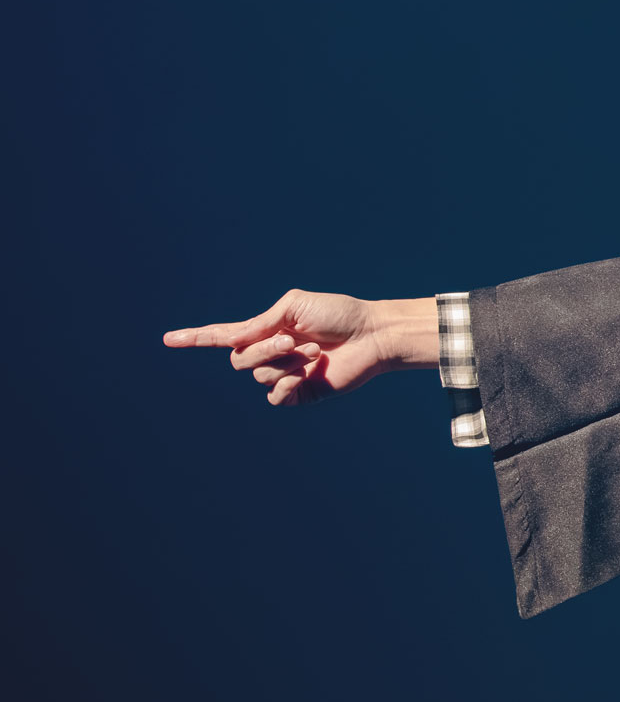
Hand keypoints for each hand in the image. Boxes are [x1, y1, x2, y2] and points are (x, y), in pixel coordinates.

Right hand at [163, 290, 433, 406]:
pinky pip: (274, 396)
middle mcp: (271, 353)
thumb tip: (237, 339)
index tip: (167, 339)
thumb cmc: (337, 314)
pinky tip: (307, 374)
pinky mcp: (300, 393)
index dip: (195, 338)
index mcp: (265, 330)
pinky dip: (286, 384)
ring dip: (283, 361)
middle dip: (262, 348)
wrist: (369, 335)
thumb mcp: (293, 306)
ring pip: (258, 375)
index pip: (222, 336)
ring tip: (312, 351)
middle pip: (238, 360)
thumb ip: (261, 321)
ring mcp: (284, 374)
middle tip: (293, 339)